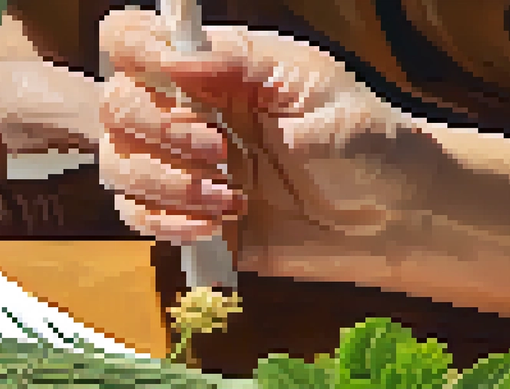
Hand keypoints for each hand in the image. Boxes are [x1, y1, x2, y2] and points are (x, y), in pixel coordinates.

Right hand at [98, 9, 430, 275]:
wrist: (394, 221)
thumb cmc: (367, 142)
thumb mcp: (314, 87)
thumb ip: (243, 65)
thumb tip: (176, 56)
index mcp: (215, 68)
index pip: (134, 40)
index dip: (134, 50)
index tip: (168, 77)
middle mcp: (188, 113)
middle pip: (115, 106)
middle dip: (160, 132)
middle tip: (219, 153)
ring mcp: (183, 168)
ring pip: (120, 167)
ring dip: (167, 186)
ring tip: (230, 200)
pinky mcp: (187, 218)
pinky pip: (139, 218)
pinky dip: (167, 225)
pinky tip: (215, 228)